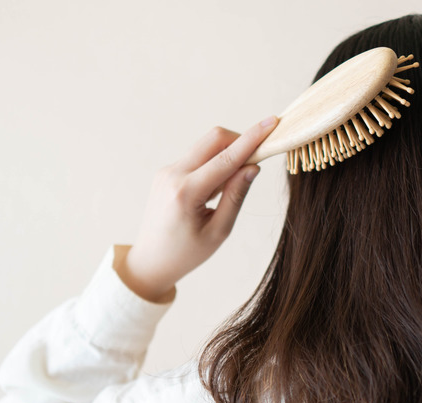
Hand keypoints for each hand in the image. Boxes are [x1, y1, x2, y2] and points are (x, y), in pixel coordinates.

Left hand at [116, 115, 278, 302]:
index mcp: (186, 193)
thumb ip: (235, 196)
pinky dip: (213, 165)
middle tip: (258, 159)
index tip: (271, 122)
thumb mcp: (218, 231)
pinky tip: (213, 192)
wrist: (150, 262)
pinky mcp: (166, 173)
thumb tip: (252, 167)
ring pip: (205, 146)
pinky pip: (197, 158)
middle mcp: (173, 175)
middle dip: (239, 141)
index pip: (226, 158)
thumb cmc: (186, 253)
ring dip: (226, 156)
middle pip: (213, 139)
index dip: (252, 139)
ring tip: (226, 192)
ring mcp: (167, 171)